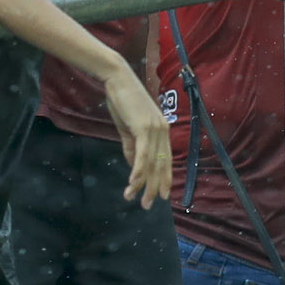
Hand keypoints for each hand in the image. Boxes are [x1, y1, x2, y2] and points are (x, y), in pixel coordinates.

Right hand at [101, 64, 174, 205]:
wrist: (117, 79)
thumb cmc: (122, 101)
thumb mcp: (127, 128)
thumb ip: (131, 146)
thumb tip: (133, 166)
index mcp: (162, 130)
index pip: (166, 160)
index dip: (164, 179)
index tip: (161, 195)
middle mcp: (163, 131)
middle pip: (160, 166)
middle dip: (154, 187)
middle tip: (147, 205)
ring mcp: (155, 129)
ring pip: (151, 164)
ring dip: (143, 184)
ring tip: (136, 199)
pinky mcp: (144, 128)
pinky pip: (143, 154)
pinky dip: (138, 170)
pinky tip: (133, 183)